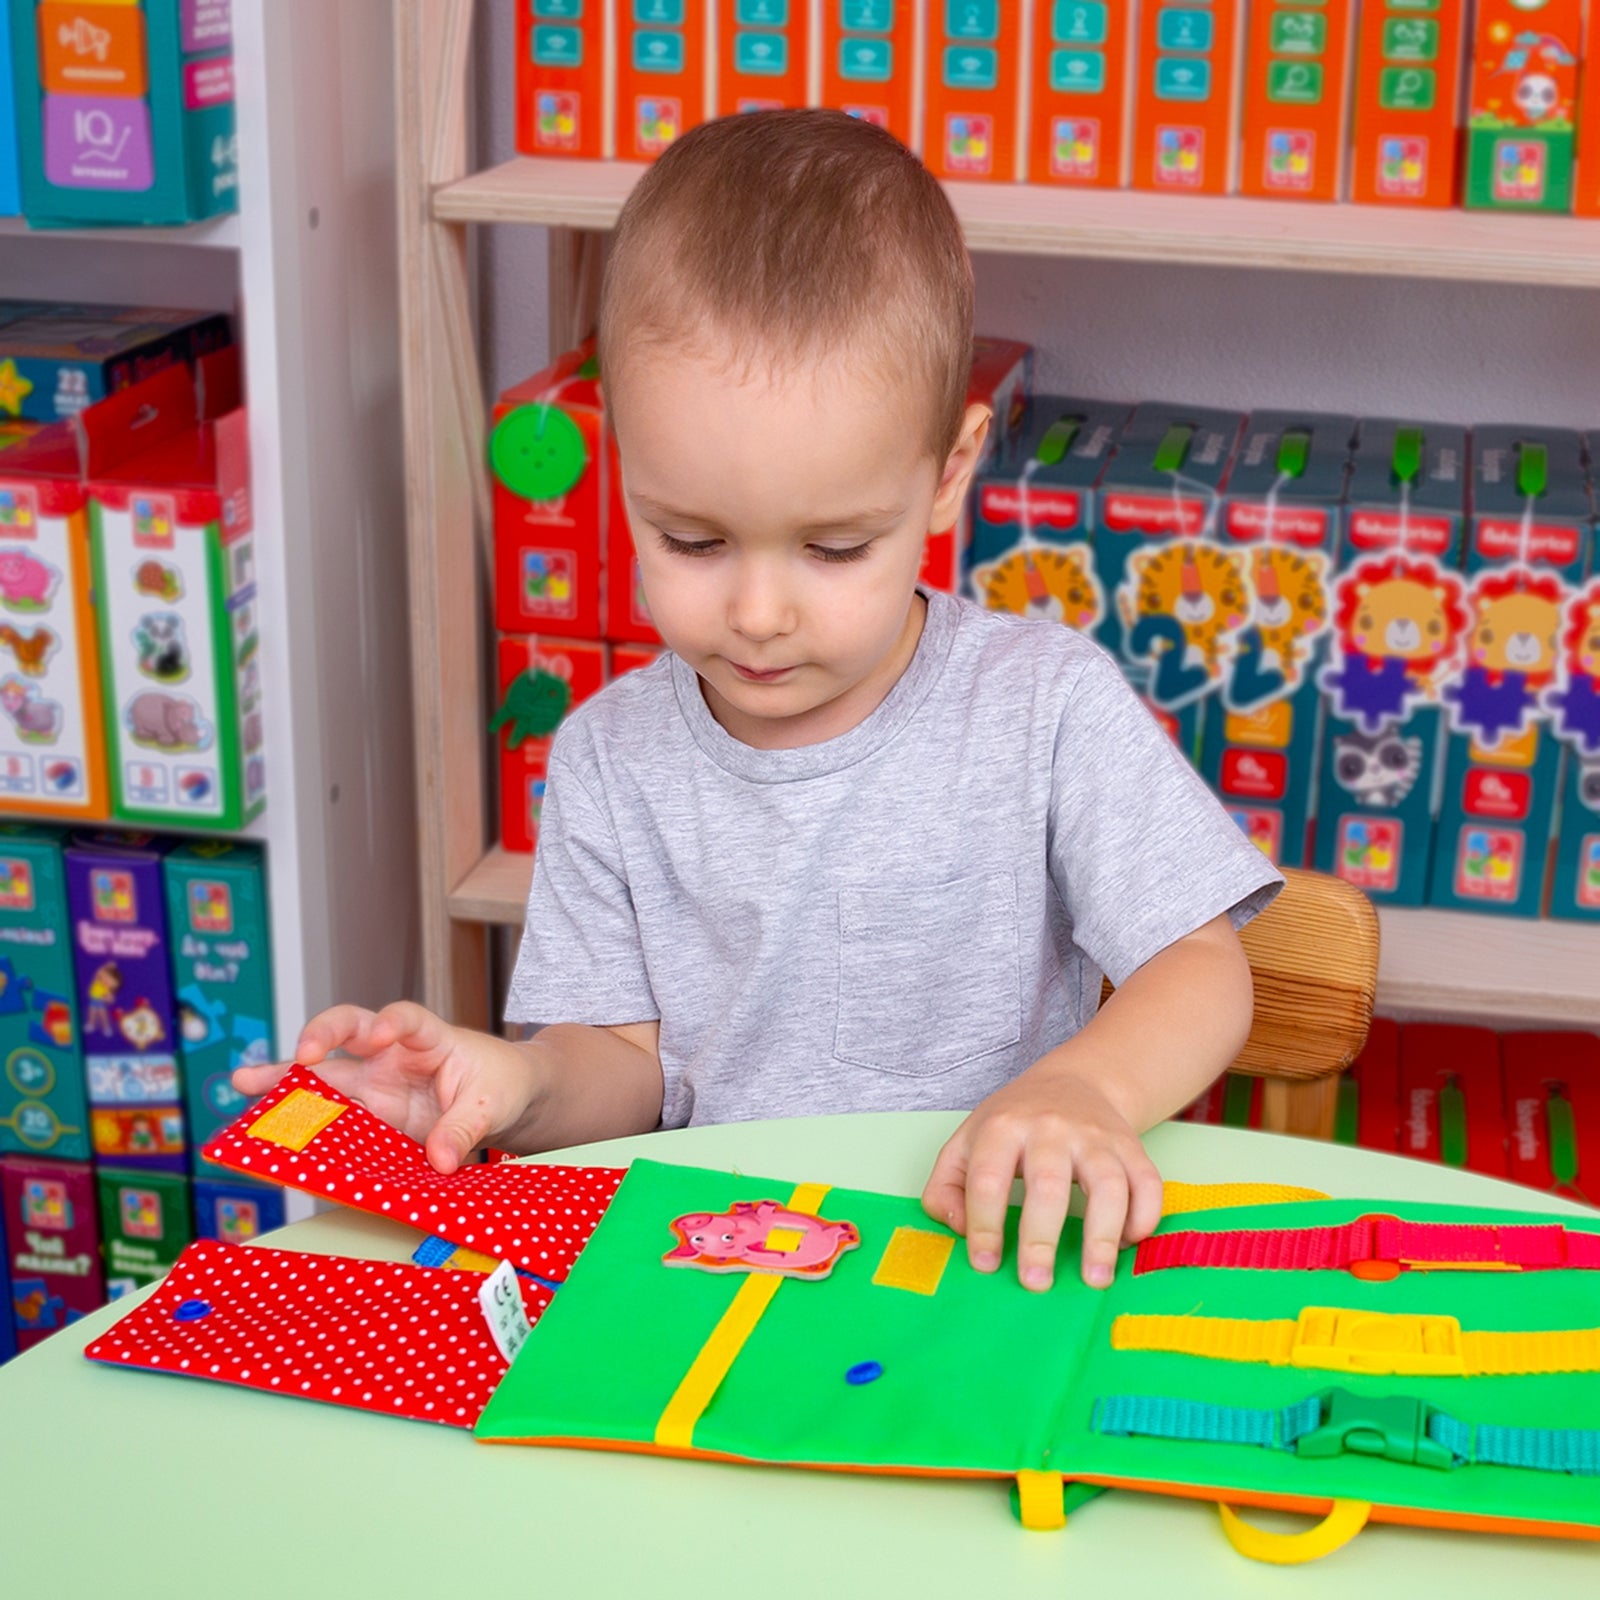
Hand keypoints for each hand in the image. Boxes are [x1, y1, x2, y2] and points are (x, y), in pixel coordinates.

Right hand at [232, 1002, 537, 1174]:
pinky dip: (304, 1127)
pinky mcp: (369, 1116)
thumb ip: (465, 1128)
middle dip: (319, 1038)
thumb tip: (439, 1161)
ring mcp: (376, 1085)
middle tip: (299, 1056)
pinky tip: (273, 1136)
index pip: (406, 1018)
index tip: (384, 1031)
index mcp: (428, 1037)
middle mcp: (392, 1055)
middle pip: (348, 1034)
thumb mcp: (492, 1103)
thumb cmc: (499, 1084)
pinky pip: (332, 1119)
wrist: (505, 1099)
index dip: (392, 1022)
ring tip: (243, 1085)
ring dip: (286, 1080)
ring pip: (325, 1076)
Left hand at [921, 1060, 1162, 1292]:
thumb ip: (946, 1186)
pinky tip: (1128, 1244)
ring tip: (1094, 1279)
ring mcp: (1095, 1137)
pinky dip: (1143, 1218)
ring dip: (1102, 1236)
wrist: (1072, 1082)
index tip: (985, 1264)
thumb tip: (959, 1230)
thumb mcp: (966, 1142)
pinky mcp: (1131, 1147)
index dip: (984, 1225)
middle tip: (1036, 1283)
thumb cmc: (1014, 1123)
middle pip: (1048, 1186)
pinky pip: (1147, 1183)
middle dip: (1040, 1240)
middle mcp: (1051, 1129)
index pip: (988, 1180)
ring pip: (1107, 1185)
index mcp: (1003, 1128)